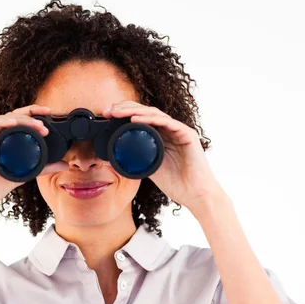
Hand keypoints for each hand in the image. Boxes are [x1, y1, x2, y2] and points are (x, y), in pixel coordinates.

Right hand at [0, 104, 68, 213]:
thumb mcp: (20, 176)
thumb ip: (40, 168)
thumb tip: (65, 165)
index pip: (17, 122)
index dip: (32, 116)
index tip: (49, 114)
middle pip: (9, 117)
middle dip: (29, 115)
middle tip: (46, 118)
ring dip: (17, 119)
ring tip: (33, 123)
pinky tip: (10, 123)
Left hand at [101, 101, 225, 208]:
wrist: (196, 195)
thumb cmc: (177, 184)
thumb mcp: (150, 168)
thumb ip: (137, 159)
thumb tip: (115, 156)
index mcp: (162, 136)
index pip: (142, 118)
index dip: (124, 114)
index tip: (107, 115)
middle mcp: (171, 130)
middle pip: (146, 112)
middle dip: (125, 108)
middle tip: (108, 110)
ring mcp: (179, 131)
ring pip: (155, 114)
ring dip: (134, 111)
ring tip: (118, 111)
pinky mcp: (187, 135)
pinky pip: (167, 122)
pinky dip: (150, 119)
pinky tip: (135, 119)